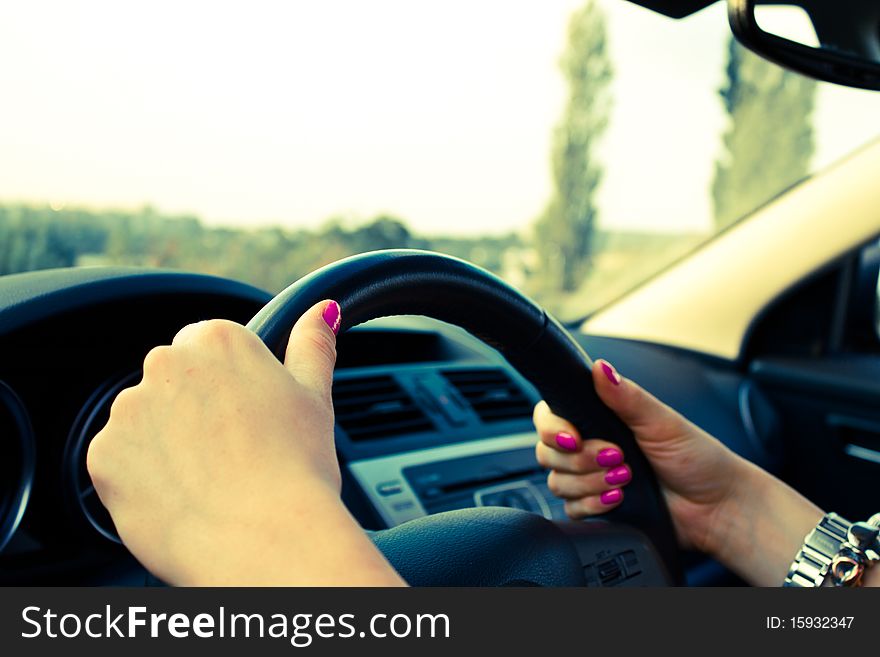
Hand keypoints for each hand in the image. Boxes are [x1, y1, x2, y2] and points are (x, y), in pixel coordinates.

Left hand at [88, 300, 403, 585]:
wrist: (265, 540)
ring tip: (209, 480)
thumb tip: (323, 311)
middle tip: (231, 452)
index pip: (209, 348)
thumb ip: (312, 345)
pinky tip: (182, 496)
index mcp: (217, 341)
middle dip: (194, 410)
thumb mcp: (315, 397)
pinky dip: (143, 478)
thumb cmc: (297, 469)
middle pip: (174, 381)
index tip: (245, 418)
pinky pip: (120, 461)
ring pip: (145, 421)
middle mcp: (165, 363)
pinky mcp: (103, 456)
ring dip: (166, 442)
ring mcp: (129, 409)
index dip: (230, 387)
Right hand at [534, 359, 823, 585]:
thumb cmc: (698, 459)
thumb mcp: (662, 422)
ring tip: (625, 480)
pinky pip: (571, 510)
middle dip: (581, 459)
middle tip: (617, 458)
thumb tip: (600, 368)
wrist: (717, 508)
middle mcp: (590, 447)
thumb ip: (627, 397)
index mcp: (600, 419)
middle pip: (547, 452)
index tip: (573, 437)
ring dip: (590, 483)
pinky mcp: (596, 509)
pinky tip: (619, 500)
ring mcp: (590, 480)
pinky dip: (593, 506)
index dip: (553, 429)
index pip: (549, 418)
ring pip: (557, 482)